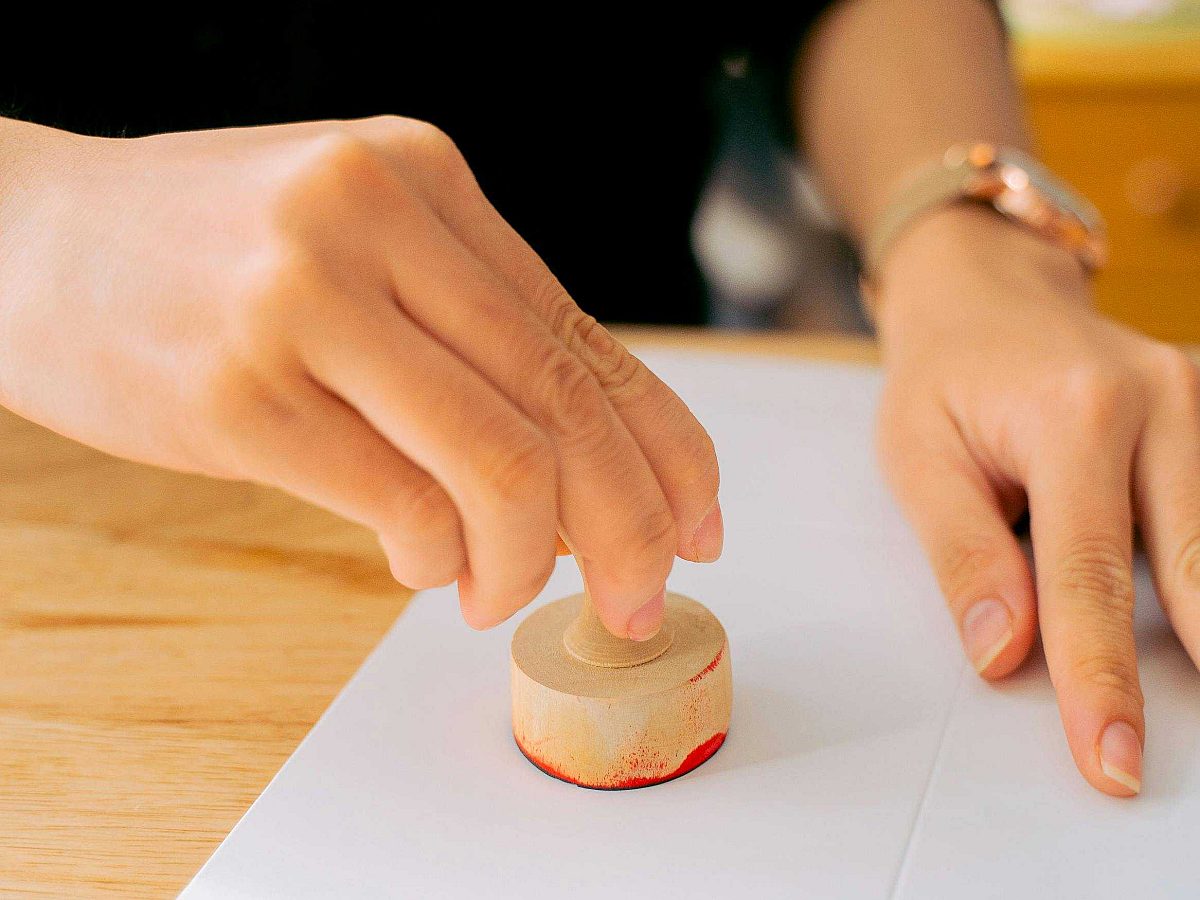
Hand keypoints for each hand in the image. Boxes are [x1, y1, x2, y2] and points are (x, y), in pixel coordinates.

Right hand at [0, 116, 721, 637]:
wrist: (24, 236)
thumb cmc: (208, 254)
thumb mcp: (354, 245)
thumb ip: (463, 334)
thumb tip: (581, 470)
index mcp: (425, 178)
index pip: (582, 332)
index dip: (665, 442)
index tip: (701, 517)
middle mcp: (376, 217)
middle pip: (560, 400)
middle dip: (627, 522)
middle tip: (640, 595)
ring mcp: (304, 297)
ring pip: (496, 460)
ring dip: (527, 558)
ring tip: (503, 593)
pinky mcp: (239, 389)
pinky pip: (397, 502)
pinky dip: (435, 558)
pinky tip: (426, 568)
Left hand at [875, 204, 1196, 796]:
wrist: (985, 296)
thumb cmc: (943, 378)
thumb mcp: (918, 458)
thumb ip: (964, 554)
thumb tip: (1006, 655)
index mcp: (1073, 412)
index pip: (1087, 572)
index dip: (1101, 677)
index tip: (1112, 757)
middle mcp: (1159, 400)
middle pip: (1190, 566)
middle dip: (1193, 674)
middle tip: (1164, 759)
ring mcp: (1199, 401)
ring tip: (1196, 705)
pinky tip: (1193, 624)